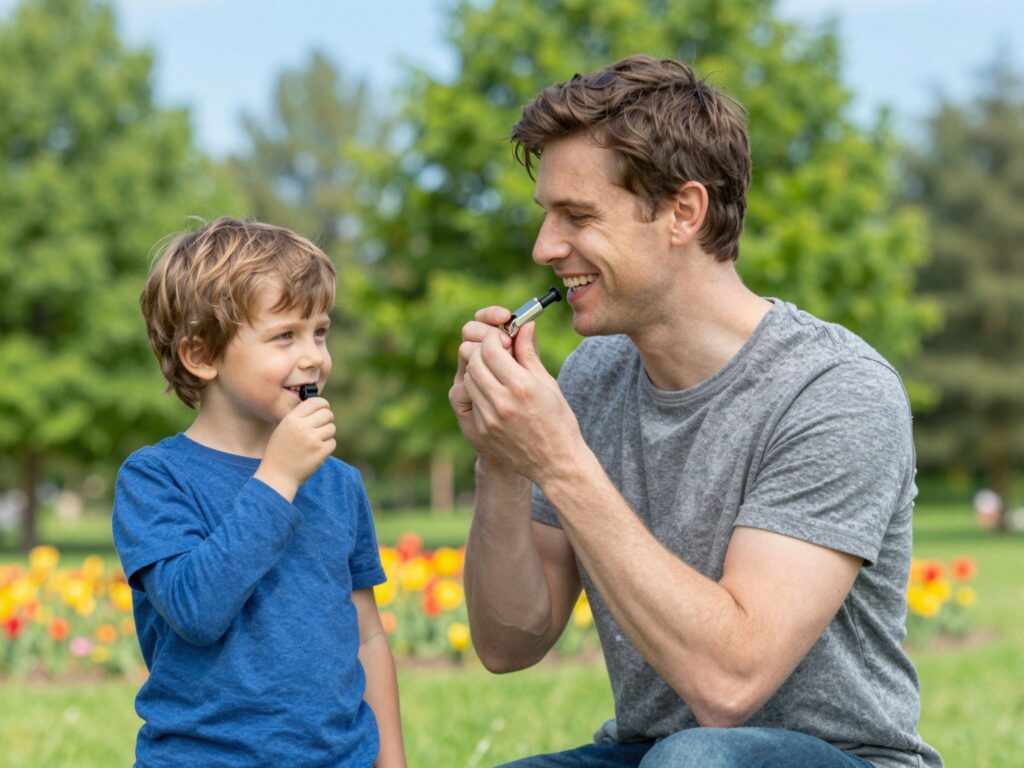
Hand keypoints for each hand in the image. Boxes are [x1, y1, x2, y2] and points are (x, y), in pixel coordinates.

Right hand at [255, 397, 336, 500]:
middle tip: (323, 426)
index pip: (315, 402)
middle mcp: (302, 427)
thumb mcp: (283, 429)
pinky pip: (332, 443)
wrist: (277, 476)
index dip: (323, 404)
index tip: (324, 408)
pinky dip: (327, 447)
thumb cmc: (279, 452)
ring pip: (331, 428)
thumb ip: (298, 417)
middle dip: (327, 419)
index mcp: (291, 419)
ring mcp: (312, 440)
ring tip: (316, 442)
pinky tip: (316, 452)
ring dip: (327, 434)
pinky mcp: (320, 452)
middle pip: (327, 414)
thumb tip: (319, 407)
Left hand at [460, 320, 582, 483]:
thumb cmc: (559, 421)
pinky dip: (478, 390)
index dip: (493, 339)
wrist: (556, 464)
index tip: (501, 338)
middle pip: (474, 362)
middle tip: (494, 352)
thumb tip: (524, 325)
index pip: (491, 349)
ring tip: (495, 372)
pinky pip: (471, 400)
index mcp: (522, 387)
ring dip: (478, 370)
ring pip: (468, 380)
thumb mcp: (548, 384)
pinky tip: (493, 392)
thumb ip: (529, 354)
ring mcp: (489, 418)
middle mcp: (502, 402)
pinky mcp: (482, 430)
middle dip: (482, 351)